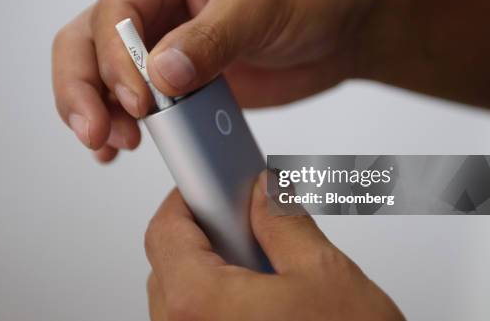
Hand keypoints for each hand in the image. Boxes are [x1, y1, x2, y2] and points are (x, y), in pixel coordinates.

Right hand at [52, 0, 381, 160]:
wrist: (340, 29)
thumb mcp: (260, 6)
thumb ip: (209, 40)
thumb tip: (159, 75)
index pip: (116, 10)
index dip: (115, 60)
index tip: (139, 101)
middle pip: (86, 40)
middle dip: (83, 88)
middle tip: (97, 132)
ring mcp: (160, 39)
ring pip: (98, 72)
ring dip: (97, 109)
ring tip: (112, 144)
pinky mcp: (174, 75)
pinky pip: (130, 97)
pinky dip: (119, 121)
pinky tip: (119, 146)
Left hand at [145, 172, 404, 320]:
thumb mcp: (324, 275)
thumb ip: (283, 221)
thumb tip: (264, 192)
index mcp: (199, 305)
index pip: (165, 229)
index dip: (188, 198)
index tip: (206, 185)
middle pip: (168, 263)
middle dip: (205, 235)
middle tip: (244, 223)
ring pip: (181, 297)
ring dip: (212, 272)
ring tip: (262, 271)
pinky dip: (218, 304)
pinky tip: (261, 304)